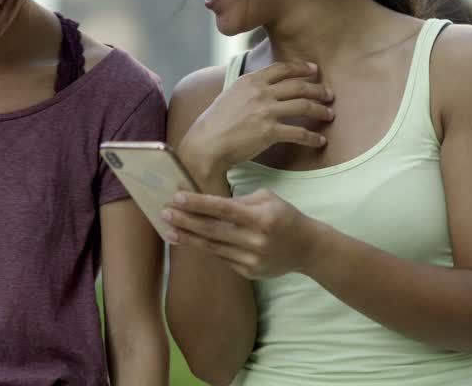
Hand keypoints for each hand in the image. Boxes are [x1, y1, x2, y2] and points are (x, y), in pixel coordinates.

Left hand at [162, 189, 321, 279]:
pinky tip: (192, 240)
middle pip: (212, 231)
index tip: (176, 197)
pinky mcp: (248, 272)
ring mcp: (251, 259)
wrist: (307, 249)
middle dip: (185, 221)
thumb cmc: (284, 217)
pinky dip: (206, 247)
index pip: (223, 209)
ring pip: (212, 247)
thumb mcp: (267, 199)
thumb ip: (239, 201)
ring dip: (189, 237)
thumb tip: (208, 203)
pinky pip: (221, 258)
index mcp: (261, 218)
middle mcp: (255, 241)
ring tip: (170, 229)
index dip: (198, 204)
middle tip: (164, 213)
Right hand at [180, 61, 333, 177]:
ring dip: (320, 110)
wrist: (206, 144)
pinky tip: (320, 141)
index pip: (282, 69)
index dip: (301, 68)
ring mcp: (266, 111)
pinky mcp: (269, 132)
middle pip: (298, 86)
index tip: (314, 70)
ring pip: (303, 106)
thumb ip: (249, 89)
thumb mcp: (230, 95)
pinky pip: (299, 133)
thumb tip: (261, 86)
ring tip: (329, 114)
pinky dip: (312, 137)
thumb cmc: (215, 123)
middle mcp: (261, 92)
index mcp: (251, 81)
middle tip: (329, 94)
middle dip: (318, 89)